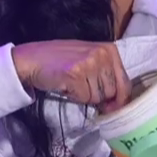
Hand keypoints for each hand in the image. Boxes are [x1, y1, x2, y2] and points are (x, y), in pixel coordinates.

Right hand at [11, 40, 129, 112]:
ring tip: (72, 82)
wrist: (32, 59)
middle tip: (81, 86)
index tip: (111, 107)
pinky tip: (65, 84)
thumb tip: (118, 104)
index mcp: (110, 49)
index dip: (118, 99)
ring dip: (84, 96)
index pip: (125, 83)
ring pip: (97, 97)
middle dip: (97, 95)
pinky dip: (74, 96)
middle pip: (111, 92)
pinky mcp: (76, 74)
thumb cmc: (60, 61)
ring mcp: (90, 63)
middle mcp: (102, 54)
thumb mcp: (89, 60)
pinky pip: (83, 98)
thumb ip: (106, 75)